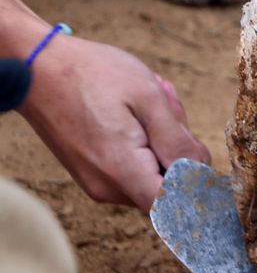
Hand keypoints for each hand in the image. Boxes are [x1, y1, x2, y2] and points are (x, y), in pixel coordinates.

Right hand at [18, 35, 210, 209]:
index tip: (195, 148)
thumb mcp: (148, 98)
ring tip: (151, 100)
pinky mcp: (94, 172)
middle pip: (168, 186)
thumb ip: (178, 142)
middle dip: (180, 148)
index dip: (197, 185)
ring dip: (163, 139)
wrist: (37, 66)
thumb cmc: (92, 74)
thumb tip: (202, 175)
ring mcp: (98, 182)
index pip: (175, 206)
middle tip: (167, 105)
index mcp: (121, 171)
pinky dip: (146, 139)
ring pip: (153, 173)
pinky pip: (135, 165)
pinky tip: (137, 109)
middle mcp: (107, 187)